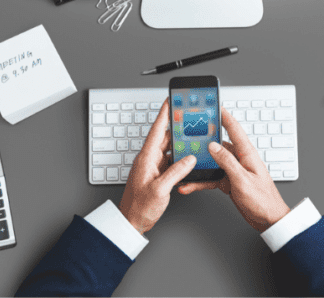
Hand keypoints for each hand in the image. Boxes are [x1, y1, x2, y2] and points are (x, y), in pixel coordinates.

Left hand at [120, 99, 196, 234]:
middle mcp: (149, 160)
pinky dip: (179, 158)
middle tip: (188, 117)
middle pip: (165, 138)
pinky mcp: (156, 175)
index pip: (156, 130)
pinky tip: (188, 159)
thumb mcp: (160, 189)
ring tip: (192, 136)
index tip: (170, 100)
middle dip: (177, 127)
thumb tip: (188, 159)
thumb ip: (176, 172)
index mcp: (146, 158)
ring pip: (169, 149)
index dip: (164, 114)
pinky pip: (170, 161)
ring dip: (179, 144)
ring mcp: (152, 167)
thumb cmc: (139, 208)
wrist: (131, 222)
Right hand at [178, 108, 289, 231]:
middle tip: (189, 133)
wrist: (268, 220)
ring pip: (212, 162)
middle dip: (204, 140)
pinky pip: (211, 177)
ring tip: (185, 163)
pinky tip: (190, 184)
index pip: (234, 129)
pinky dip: (200, 181)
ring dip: (199, 165)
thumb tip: (213, 146)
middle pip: (219, 144)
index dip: (224, 116)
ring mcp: (233, 170)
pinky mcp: (228, 181)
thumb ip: (227, 161)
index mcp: (247, 154)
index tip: (214, 106)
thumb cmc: (263, 200)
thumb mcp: (242, 180)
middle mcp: (239, 159)